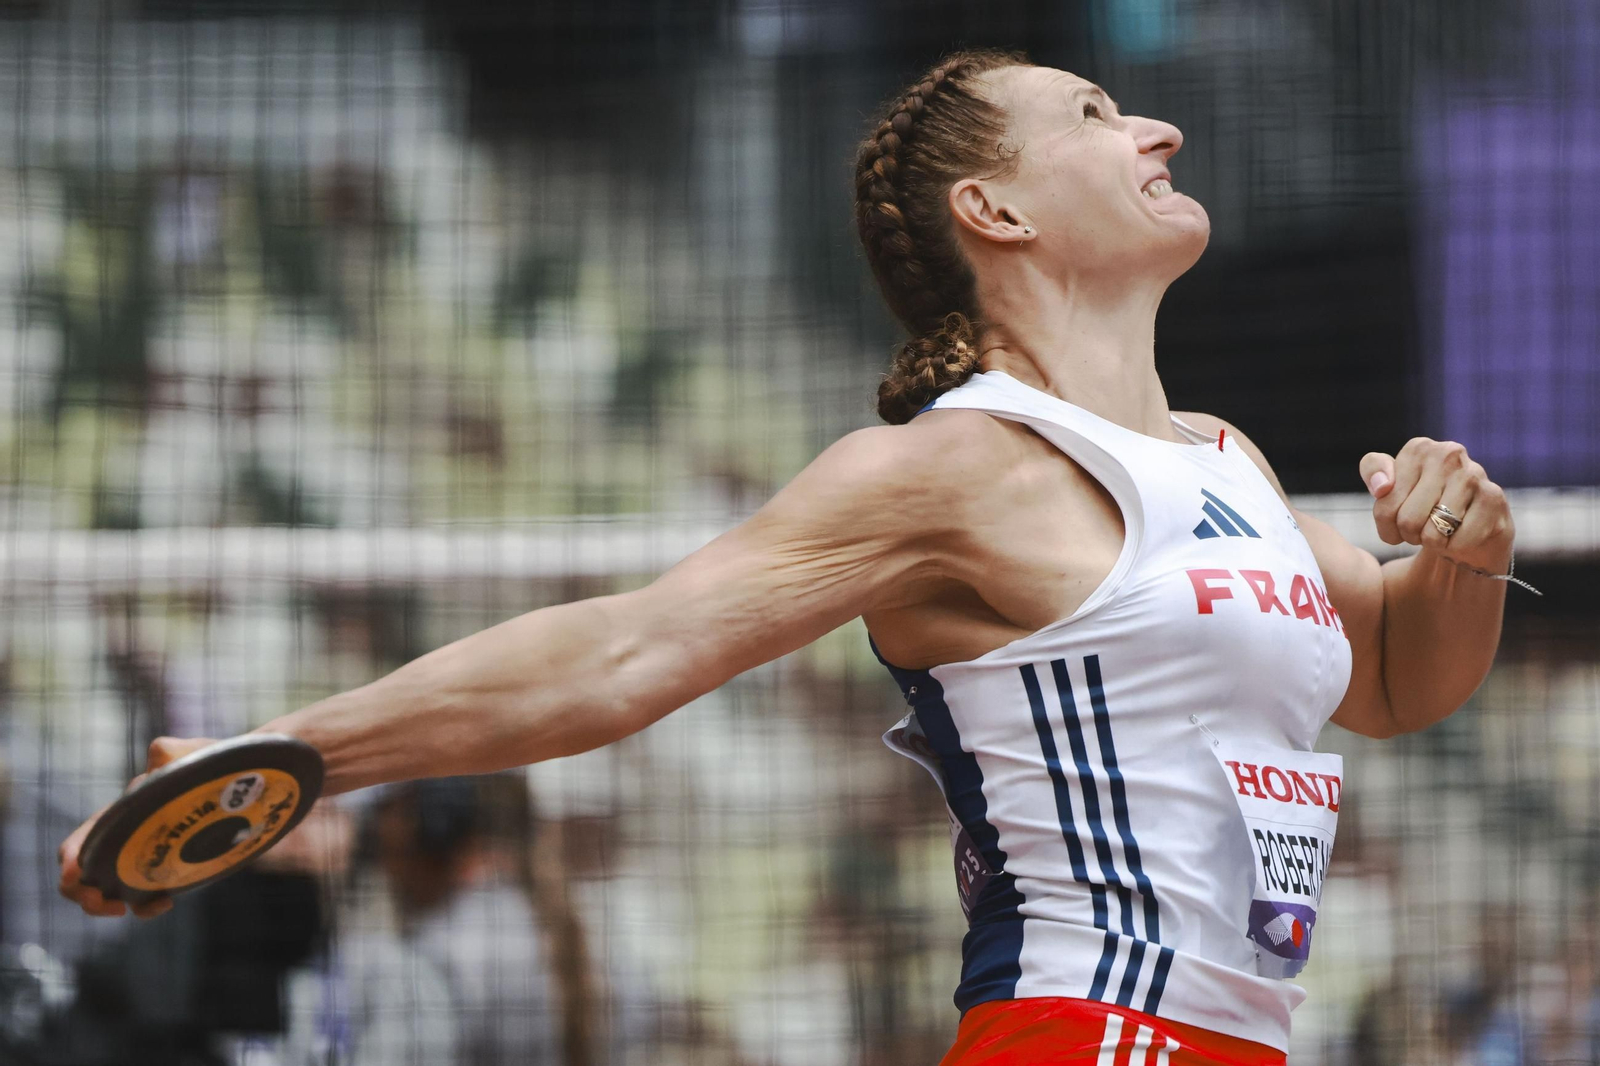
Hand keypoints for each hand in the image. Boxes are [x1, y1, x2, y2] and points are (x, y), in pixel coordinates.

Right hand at [58, 736, 217, 918]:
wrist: (251, 782)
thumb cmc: (214, 764)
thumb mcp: (192, 755)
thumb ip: (172, 753)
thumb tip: (156, 755)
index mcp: (122, 813)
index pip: (81, 840)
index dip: (71, 858)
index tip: (78, 873)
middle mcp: (128, 838)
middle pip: (84, 873)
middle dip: (80, 892)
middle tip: (103, 901)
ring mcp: (147, 858)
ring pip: (109, 892)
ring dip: (105, 905)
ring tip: (125, 908)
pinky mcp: (171, 872)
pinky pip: (145, 899)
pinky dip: (146, 907)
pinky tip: (167, 901)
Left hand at [1361, 438, 1513, 571]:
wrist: (1470, 530)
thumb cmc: (1422, 507)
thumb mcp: (1389, 487)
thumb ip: (1373, 471)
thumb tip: (1381, 486)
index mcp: (1418, 448)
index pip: (1383, 499)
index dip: (1385, 521)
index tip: (1397, 517)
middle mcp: (1448, 453)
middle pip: (1406, 519)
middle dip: (1409, 535)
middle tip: (1421, 529)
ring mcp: (1474, 473)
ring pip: (1432, 532)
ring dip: (1433, 543)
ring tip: (1442, 530)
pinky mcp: (1494, 499)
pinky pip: (1458, 542)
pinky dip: (1456, 548)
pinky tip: (1463, 534)